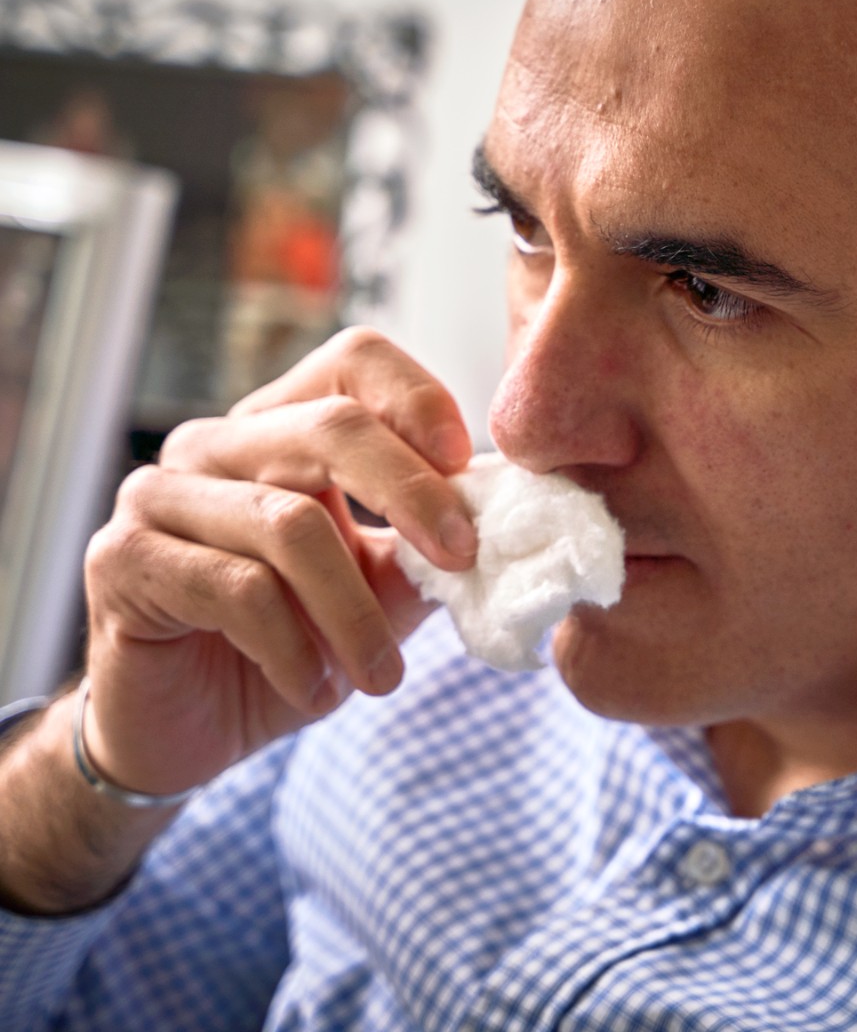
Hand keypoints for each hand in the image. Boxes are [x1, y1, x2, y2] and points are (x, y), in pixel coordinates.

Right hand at [81, 327, 476, 799]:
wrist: (183, 729)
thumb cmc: (283, 647)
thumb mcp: (374, 594)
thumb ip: (422, 550)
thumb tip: (499, 520)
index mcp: (279, 430)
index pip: (354, 360)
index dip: (417, 399)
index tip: (466, 465)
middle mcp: (215, 444)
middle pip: (330, 425)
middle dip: (412, 493)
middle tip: (462, 560)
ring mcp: (158, 493)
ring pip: (289, 525)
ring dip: (354, 613)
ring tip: (381, 677)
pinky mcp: (122, 557)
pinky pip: (236, 589)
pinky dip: (295, 649)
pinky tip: (315, 691)